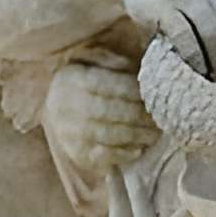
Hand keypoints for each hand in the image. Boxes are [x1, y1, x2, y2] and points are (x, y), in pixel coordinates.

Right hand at [42, 57, 156, 178]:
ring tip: (155, 133)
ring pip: (107, 134)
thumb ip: (107, 60)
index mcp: (71, 79)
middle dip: (137, 113)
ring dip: (136, 135)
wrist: (57, 111)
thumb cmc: (82, 84)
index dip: (130, 88)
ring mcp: (70, 132)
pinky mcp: (76, 153)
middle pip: (108, 110)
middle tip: (158, 116)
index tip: (150, 92)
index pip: (103, 83)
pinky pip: (102, 156)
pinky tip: (139, 149)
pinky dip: (123, 154)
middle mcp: (66, 106)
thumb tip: (129, 66)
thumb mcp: (88, 62)